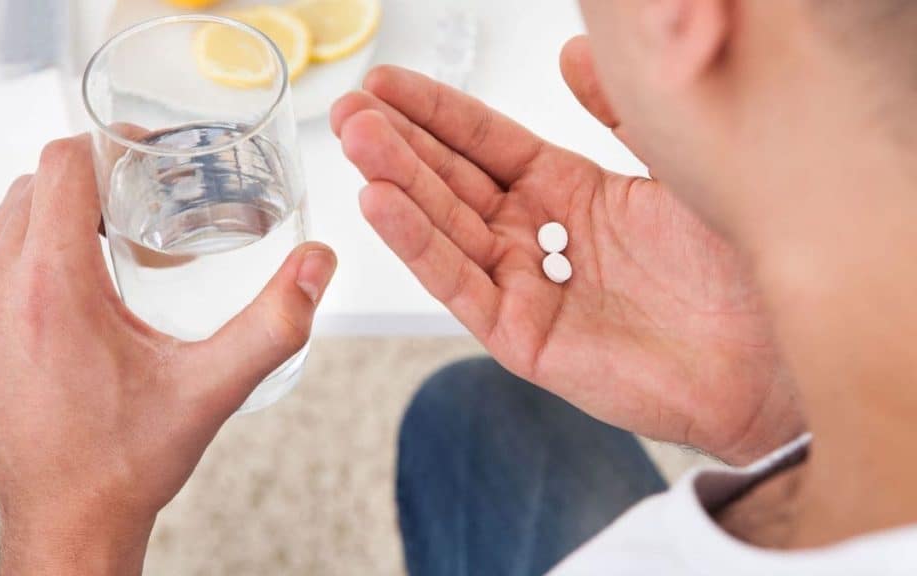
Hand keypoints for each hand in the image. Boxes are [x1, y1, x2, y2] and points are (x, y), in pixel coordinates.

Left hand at [0, 135, 335, 574]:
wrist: (68, 521)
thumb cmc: (126, 462)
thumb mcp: (213, 389)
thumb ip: (275, 323)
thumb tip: (317, 266)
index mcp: (52, 289)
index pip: (64, 166)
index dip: (109, 146)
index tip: (147, 157)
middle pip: (38, 182)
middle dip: (94, 178)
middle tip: (148, 202)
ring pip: (13, 215)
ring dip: (65, 209)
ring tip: (123, 240)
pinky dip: (40, 243)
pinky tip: (89, 281)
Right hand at [332, 45, 801, 463]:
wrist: (777, 352)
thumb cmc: (739, 260)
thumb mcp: (670, 160)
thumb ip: (616, 108)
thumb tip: (574, 49)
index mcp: (569, 191)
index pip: (485, 143)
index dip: (436, 113)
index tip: (386, 83)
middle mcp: (538, 237)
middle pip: (454, 182)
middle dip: (400, 143)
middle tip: (350, 108)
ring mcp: (527, 288)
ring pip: (447, 228)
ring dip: (398, 184)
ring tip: (353, 140)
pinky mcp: (523, 338)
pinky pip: (461, 285)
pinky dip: (419, 246)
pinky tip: (379, 203)